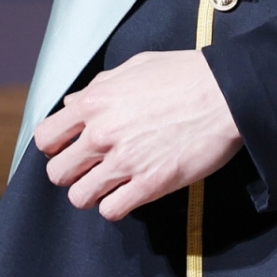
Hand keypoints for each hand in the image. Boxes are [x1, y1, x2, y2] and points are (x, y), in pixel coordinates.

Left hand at [34, 51, 242, 220]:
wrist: (230, 92)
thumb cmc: (188, 74)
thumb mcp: (139, 66)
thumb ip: (101, 85)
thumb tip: (75, 102)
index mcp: (96, 101)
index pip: (46, 137)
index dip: (56, 146)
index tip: (71, 148)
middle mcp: (103, 133)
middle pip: (58, 173)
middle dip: (73, 172)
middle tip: (94, 167)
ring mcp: (125, 161)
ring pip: (79, 197)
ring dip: (94, 192)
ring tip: (113, 183)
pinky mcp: (149, 184)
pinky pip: (111, 210)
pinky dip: (118, 205)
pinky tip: (132, 191)